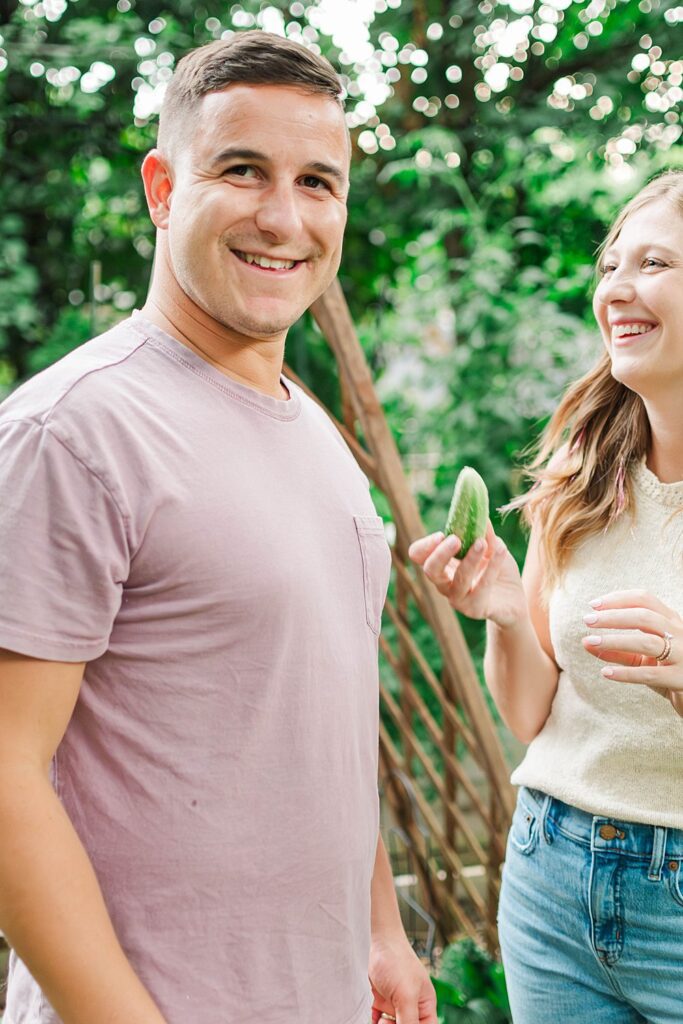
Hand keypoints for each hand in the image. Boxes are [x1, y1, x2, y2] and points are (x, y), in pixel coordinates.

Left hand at [369, 936, 437, 1023]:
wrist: (379, 942)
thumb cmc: (398, 962)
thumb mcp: (406, 996)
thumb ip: (408, 1021)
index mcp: (425, 1006)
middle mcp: (412, 1006)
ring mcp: (396, 1004)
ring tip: (381, 1022)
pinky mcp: (382, 1000)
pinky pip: (378, 1020)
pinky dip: (375, 1022)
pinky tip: (375, 1018)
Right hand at [408, 522, 525, 628]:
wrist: (514, 599)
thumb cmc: (497, 570)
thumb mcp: (492, 547)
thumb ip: (484, 533)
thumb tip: (481, 517)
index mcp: (442, 565)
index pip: (418, 555)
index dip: (425, 545)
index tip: (441, 534)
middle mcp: (445, 583)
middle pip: (430, 570)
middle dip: (440, 554)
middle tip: (455, 539)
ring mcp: (458, 598)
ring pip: (458, 580)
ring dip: (469, 560)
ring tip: (481, 543)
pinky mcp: (476, 608)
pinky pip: (483, 587)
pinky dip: (492, 567)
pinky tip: (502, 551)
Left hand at [582, 589, 682, 716]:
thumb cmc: (666, 671)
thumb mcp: (641, 658)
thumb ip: (616, 650)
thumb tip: (585, 642)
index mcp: (671, 621)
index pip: (645, 599)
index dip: (618, 599)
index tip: (593, 605)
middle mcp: (680, 634)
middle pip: (644, 616)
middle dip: (613, 616)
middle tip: (587, 620)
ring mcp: (682, 656)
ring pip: (647, 642)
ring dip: (615, 641)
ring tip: (590, 641)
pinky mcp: (680, 679)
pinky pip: (650, 674)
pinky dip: (626, 673)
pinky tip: (606, 672)